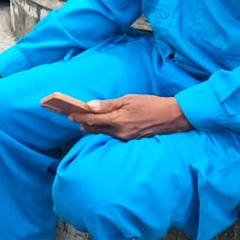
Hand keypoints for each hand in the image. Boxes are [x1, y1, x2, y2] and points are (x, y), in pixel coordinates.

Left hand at [71, 94, 191, 140]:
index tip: (69, 114)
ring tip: (82, 124)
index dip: (79, 117)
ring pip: (102, 134)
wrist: (170, 117)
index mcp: (118, 120)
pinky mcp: (129, 140)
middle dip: (83, 123)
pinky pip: (112, 136)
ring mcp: (124, 138)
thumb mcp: (128, 99)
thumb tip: (90, 105)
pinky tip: (100, 127)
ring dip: (92, 128)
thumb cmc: (150, 104)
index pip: (92, 119)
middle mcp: (119, 132)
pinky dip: (103, 131)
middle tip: (72, 118)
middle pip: (95, 129)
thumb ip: (108, 104)